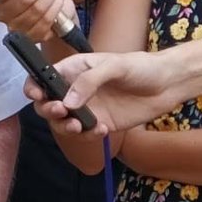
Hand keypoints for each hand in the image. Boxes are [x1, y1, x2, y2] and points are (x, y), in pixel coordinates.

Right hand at [23, 51, 179, 135]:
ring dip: (65, 126)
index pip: (44, 77)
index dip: (34, 86)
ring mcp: (87, 108)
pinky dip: (89, 135)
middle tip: (61, 111)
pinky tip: (103, 130)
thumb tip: (68, 101)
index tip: (35, 95)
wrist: (167, 85)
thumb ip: (89, 81)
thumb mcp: (114, 66)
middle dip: (48, 109)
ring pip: (63, 122)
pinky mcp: (101, 124)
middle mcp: (75, 90)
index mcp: (73, 69)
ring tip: (79, 126)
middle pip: (47, 103)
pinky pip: (85, 134)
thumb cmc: (140, 67)